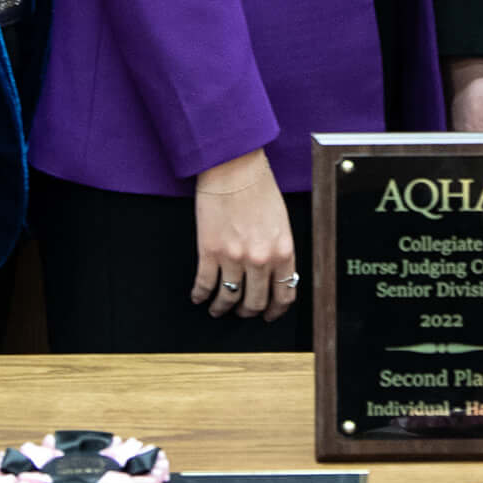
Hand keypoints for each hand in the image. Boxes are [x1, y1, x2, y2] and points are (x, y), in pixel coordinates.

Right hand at [193, 151, 296, 319]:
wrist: (234, 167)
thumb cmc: (258, 187)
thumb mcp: (281, 222)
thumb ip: (279, 250)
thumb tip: (274, 273)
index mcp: (283, 251)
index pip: (284, 294)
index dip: (276, 310)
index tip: (269, 315)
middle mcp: (260, 259)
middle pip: (256, 302)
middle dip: (248, 312)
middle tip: (242, 312)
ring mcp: (233, 258)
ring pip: (228, 299)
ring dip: (222, 308)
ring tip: (217, 309)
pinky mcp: (209, 251)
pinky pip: (204, 285)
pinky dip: (200, 295)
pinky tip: (198, 296)